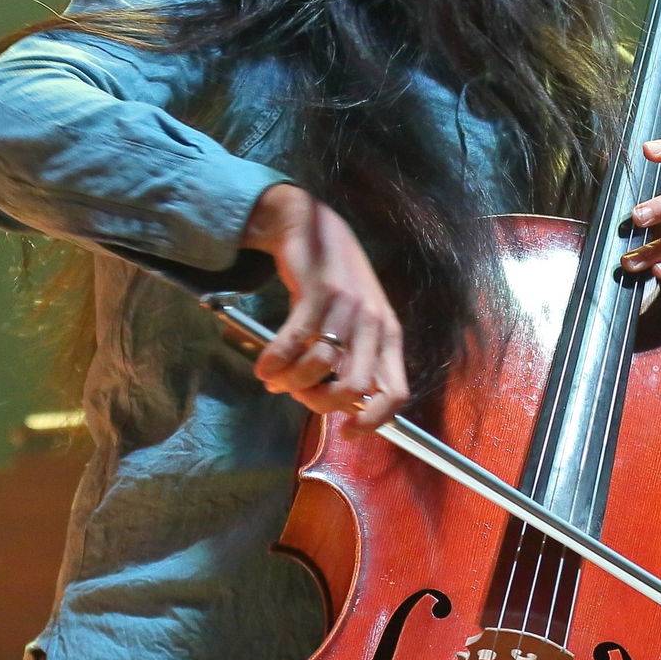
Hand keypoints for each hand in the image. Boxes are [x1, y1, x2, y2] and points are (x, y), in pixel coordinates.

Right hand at [239, 183, 408, 430]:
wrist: (311, 225)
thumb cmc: (333, 284)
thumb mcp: (354, 322)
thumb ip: (348, 359)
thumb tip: (326, 404)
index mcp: (388, 336)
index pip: (396, 391)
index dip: (376, 421)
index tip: (348, 433)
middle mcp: (374, 324)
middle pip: (353, 388)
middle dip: (319, 403)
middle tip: (297, 395)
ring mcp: (347, 307)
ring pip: (320, 367)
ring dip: (291, 381)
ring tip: (275, 377)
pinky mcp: (318, 293)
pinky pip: (294, 341)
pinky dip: (274, 361)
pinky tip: (263, 366)